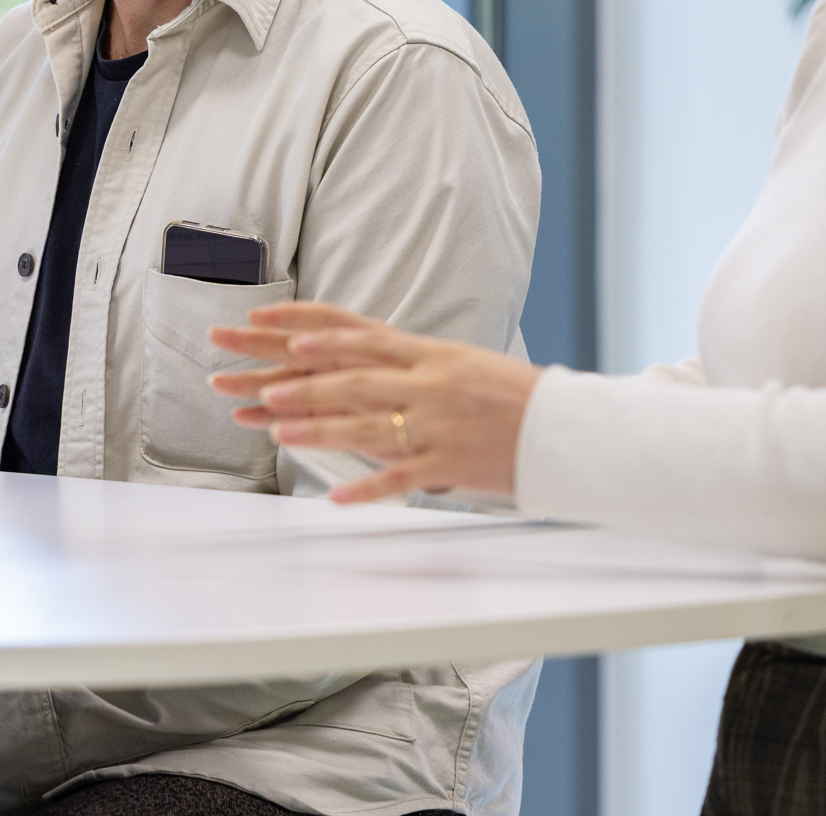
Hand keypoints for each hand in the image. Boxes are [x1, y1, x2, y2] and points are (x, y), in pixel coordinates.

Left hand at [209, 303, 545, 503]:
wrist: (567, 428)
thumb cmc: (512, 396)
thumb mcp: (462, 363)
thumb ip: (413, 362)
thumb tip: (364, 358)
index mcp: (431, 353)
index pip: (360, 334)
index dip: (312, 331)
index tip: (270, 328)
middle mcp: (430, 383)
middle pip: (353, 379)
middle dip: (301, 382)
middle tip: (258, 387)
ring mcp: (439, 424)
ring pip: (368, 425)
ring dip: (319, 427)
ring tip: (279, 432)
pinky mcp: (452, 464)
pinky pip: (402, 478)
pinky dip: (367, 489)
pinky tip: (335, 497)